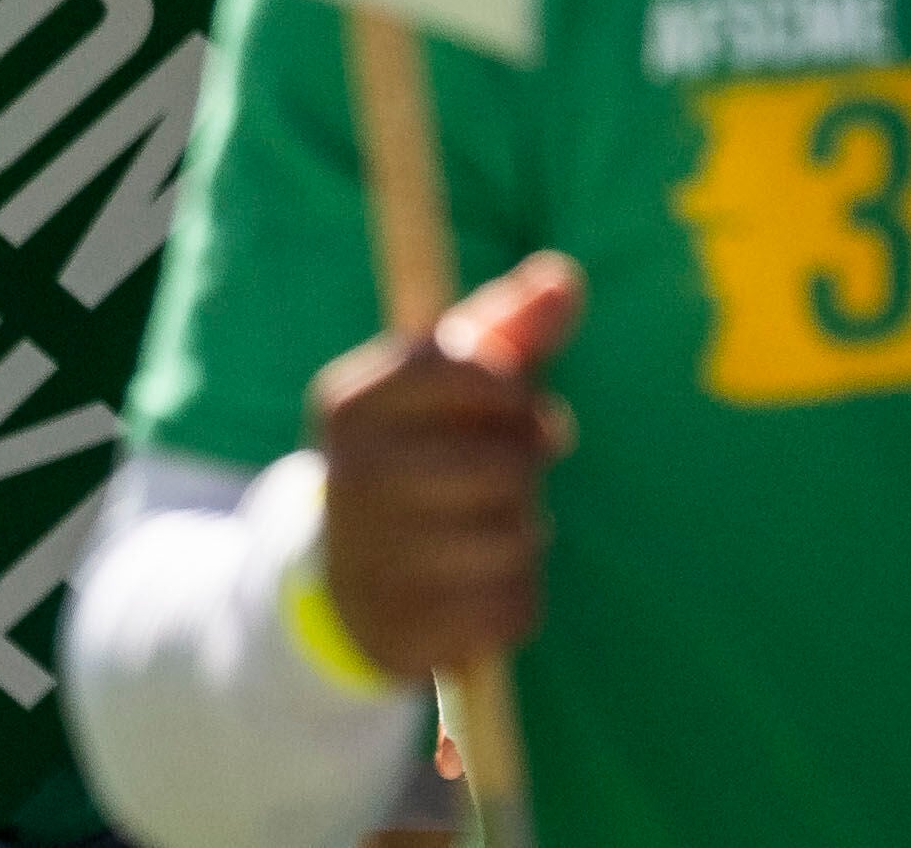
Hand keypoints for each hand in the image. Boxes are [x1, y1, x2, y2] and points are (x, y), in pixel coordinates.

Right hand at [308, 252, 583, 684]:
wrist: (344, 584)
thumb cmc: (416, 459)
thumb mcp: (441, 388)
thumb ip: (505, 329)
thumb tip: (566, 277)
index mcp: (351, 404)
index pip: (466, 370)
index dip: (513, 390)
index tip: (513, 403)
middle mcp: (352, 478)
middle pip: (508, 460)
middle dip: (524, 468)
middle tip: (499, 477)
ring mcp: (375, 559)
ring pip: (519, 536)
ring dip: (523, 534)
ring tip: (481, 532)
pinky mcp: (406, 632)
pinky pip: (515, 606)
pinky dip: (514, 597)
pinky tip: (474, 586)